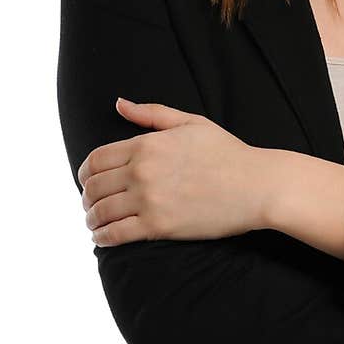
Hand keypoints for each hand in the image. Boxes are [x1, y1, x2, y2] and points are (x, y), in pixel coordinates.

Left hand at [78, 97, 270, 245]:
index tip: (88, 182)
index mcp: (146, 144)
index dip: (85, 173)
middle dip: (87, 198)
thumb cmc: (228, 153)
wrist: (257, 186)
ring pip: (100, 212)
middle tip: (91, 205)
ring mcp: (149, 199)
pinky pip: (115, 234)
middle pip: (93, 187)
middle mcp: (142, 171)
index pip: (95, 160)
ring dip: (91, 219)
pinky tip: (102, 239)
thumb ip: (151, 113)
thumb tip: (119, 104)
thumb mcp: (191, 123)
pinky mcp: (159, 226)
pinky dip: (101, 238)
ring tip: (95, 223)